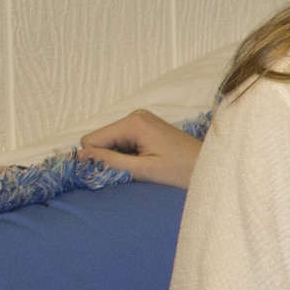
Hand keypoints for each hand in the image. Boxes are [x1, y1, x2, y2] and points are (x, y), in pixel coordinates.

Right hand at [78, 110, 202, 186]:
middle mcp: (134, 115)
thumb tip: (79, 156)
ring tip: (142, 168)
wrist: (210, 167)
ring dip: (118, 158)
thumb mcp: (144, 170)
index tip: (113, 173)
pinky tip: (145, 162)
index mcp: (133, 122)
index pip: (91, 140)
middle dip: (108, 158)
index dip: (96, 159)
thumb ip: (111, 162)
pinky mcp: (145, 128)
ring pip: (109, 142)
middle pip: (99, 139)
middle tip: (133, 172)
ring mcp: (140, 120)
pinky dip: (127, 155)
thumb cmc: (183, 170)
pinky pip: (121, 142)